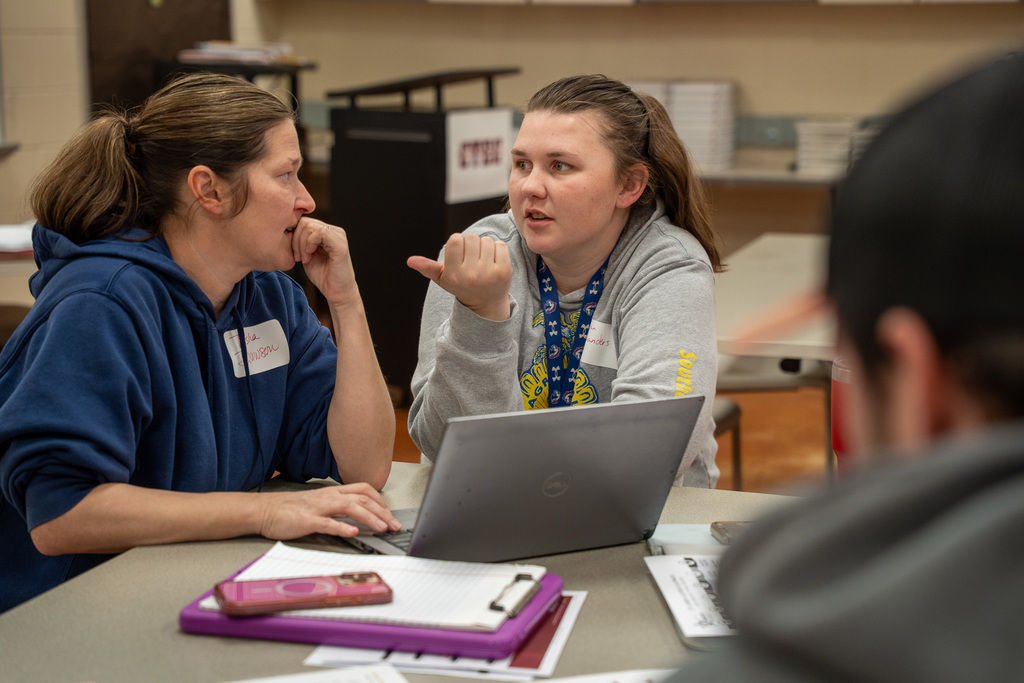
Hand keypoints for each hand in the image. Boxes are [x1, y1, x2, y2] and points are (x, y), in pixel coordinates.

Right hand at [256, 483, 401, 539]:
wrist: (263, 510)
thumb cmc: (291, 509)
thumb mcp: (319, 504)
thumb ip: (337, 507)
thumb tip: (358, 516)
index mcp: (332, 492)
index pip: (364, 490)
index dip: (380, 501)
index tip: (390, 514)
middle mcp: (329, 497)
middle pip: (362, 499)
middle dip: (382, 511)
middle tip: (395, 525)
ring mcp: (318, 508)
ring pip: (349, 507)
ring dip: (369, 517)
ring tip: (382, 528)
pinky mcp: (306, 521)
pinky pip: (327, 523)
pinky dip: (342, 527)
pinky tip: (353, 533)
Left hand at [291, 216, 358, 307]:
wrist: (337, 292)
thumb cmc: (323, 276)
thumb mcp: (306, 255)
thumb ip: (301, 241)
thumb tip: (288, 230)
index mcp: (326, 232)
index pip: (303, 221)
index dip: (294, 236)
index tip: (295, 254)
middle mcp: (334, 231)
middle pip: (305, 222)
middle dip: (296, 240)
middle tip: (299, 258)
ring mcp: (338, 236)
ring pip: (310, 226)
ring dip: (302, 244)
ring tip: (305, 259)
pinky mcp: (340, 244)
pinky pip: (320, 233)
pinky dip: (310, 244)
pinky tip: (310, 256)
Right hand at [407, 233, 512, 320]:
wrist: (486, 304)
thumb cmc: (462, 286)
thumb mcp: (442, 278)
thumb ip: (427, 267)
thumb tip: (410, 261)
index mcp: (453, 274)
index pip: (455, 239)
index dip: (458, 243)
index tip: (459, 255)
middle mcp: (470, 275)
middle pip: (471, 238)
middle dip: (471, 244)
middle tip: (472, 259)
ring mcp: (488, 274)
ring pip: (486, 240)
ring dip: (485, 246)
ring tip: (483, 261)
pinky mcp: (504, 272)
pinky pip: (500, 245)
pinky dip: (498, 249)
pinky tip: (494, 261)